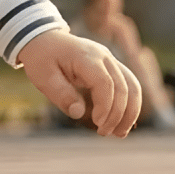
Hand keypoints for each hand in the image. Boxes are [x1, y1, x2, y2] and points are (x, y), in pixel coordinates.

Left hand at [18, 28, 141, 138]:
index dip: (105, 106)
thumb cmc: (42, 58)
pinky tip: (121, 123)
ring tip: (119, 134)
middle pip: (123, 87)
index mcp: (86, 57)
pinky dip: (128, 104)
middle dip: (118, 114)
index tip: (97, 123)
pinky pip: (128, 85)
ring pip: (132, 86)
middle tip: (104, 133)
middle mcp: (104, 56)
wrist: (44, 39)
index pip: (105, 83)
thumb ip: (61, 94)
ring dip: (130, 111)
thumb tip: (78, 113)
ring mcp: (110, 60)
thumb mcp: (43, 77)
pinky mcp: (111, 67)